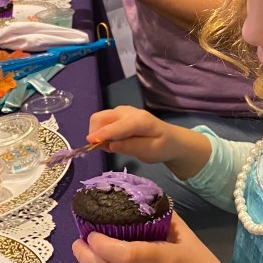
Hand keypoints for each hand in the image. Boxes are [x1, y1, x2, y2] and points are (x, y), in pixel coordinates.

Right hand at [87, 105, 211, 178]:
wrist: (171, 140)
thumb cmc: (162, 147)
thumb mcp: (149, 151)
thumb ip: (130, 147)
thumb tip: (110, 144)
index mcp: (139, 120)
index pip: (116, 126)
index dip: (102, 134)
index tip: (90, 143)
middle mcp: (127, 112)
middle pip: (100, 118)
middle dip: (95, 133)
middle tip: (104, 149)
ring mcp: (122, 112)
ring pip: (99, 119)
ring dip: (98, 133)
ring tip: (111, 147)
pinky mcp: (118, 115)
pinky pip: (103, 122)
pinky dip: (102, 133)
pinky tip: (114, 141)